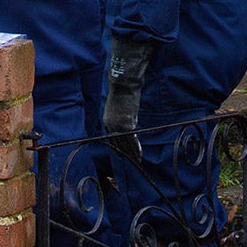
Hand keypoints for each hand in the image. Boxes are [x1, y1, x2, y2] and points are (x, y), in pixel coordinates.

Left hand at [102, 36, 155, 164]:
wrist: (123, 84)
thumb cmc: (123, 93)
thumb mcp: (120, 108)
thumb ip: (123, 118)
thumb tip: (130, 126)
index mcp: (107, 122)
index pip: (113, 140)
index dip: (120, 148)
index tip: (124, 155)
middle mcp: (111, 126)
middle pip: (119, 143)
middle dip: (126, 153)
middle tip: (133, 162)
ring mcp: (118, 125)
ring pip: (125, 143)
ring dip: (132, 153)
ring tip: (138, 161)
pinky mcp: (126, 123)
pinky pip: (132, 138)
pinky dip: (136, 147)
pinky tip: (139, 153)